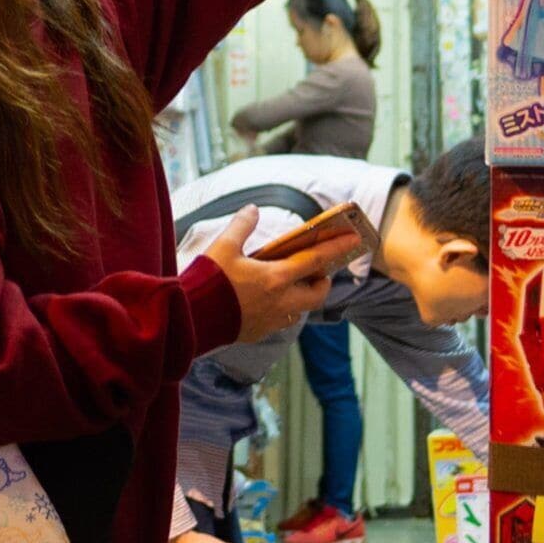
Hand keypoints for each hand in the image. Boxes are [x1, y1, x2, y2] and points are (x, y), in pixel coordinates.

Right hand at [201, 206, 352, 344]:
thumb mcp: (223, 247)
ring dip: (301, 297)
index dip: (336, 248)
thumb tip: (253, 210)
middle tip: (318, 271)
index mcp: (275, 278)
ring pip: (299, 310)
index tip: (354, 239)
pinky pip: (279, 321)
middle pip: (317, 294)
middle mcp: (279, 301)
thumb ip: (241, 226)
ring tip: (290, 285)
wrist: (189, 319)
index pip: (315, 260)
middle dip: (323, 282)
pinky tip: (266, 302)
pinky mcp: (258, 333)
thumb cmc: (207, 281)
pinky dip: (281, 310)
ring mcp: (270, 321)